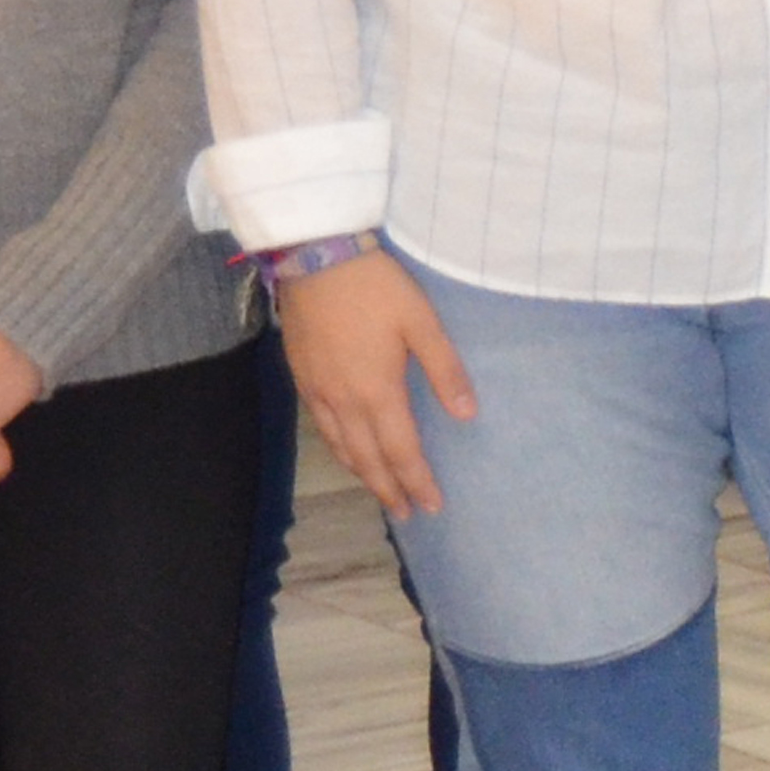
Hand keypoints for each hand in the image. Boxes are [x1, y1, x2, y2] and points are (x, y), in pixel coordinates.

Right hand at [279, 248, 476, 517]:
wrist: (314, 257)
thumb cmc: (376, 287)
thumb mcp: (422, 322)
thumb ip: (445, 370)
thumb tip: (467, 415)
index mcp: (377, 391)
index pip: (401, 451)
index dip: (417, 481)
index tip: (431, 506)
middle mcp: (344, 400)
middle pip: (367, 459)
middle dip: (388, 489)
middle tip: (405, 513)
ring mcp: (318, 390)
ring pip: (340, 447)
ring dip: (362, 473)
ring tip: (380, 490)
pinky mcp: (301, 376)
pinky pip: (320, 426)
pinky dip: (337, 448)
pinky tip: (345, 450)